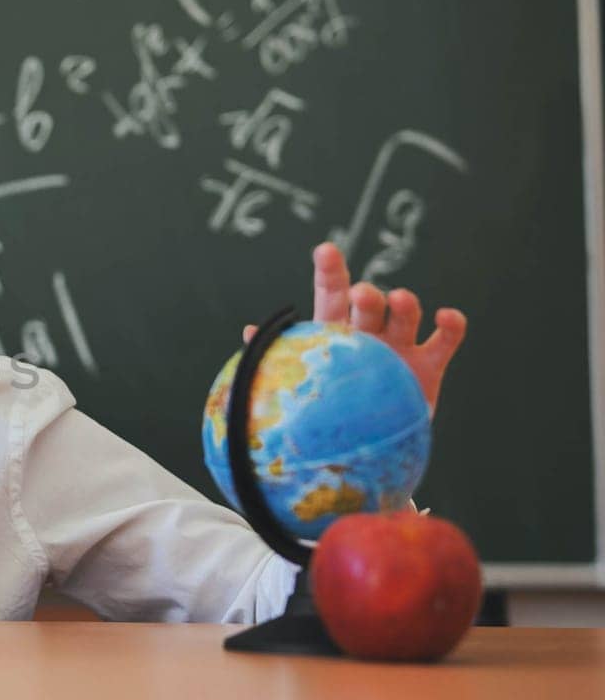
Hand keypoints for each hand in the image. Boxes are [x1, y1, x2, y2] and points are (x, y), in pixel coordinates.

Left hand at [243, 242, 466, 413]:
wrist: (361, 448)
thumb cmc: (325, 409)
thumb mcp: (299, 384)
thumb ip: (278, 358)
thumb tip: (248, 333)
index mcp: (334, 332)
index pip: (330, 294)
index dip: (330, 271)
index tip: (326, 251)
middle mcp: (369, 332)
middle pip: (368, 304)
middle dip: (366, 295)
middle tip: (361, 294)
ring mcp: (400, 347)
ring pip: (405, 316)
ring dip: (404, 305)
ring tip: (399, 300)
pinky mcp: (429, 367)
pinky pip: (445, 341)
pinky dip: (451, 326)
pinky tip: (447, 317)